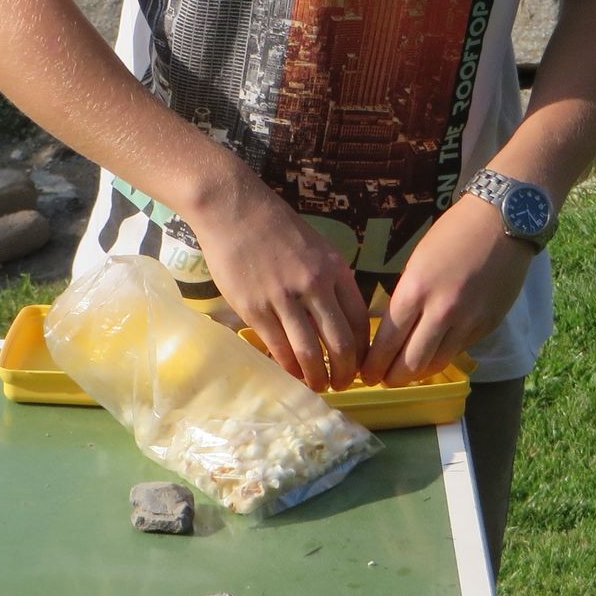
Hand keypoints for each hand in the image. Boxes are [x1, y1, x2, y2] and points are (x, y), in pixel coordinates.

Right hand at [185, 175, 373, 392]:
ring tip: (318, 387)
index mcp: (335, 270)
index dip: (362, 351)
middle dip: (345, 372)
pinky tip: (291, 375)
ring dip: (317, 377)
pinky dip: (288, 367)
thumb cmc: (274, 227)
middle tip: (341, 385)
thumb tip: (337, 313)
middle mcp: (315, 286)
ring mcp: (284, 298)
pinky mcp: (255, 308)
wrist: (234, 209)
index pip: (360, 321)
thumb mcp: (316, 247)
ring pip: (310, 352)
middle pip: (341, 343)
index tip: (358, 365)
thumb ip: (330, 279)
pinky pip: (279, 347)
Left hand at [359, 197, 535, 386]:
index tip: (365, 375)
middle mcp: (442, 311)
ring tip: (408, 373)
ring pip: (437, 363)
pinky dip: (444, 354)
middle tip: (384, 381)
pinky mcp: (489, 324)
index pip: (387, 342)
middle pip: (411, 363)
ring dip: (419, 372)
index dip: (374, 365)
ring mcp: (469, 320)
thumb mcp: (417, 263)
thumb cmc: (453, 234)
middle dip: (392, 378)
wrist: (502, 220)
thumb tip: (393, 332)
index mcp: (416, 291)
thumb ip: (406, 299)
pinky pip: (460, 349)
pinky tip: (435, 352)